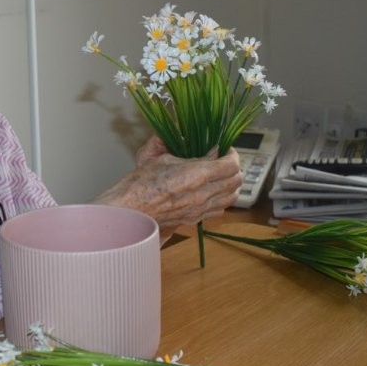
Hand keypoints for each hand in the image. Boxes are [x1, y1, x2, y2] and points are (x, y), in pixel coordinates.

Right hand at [95, 136, 242, 239]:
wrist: (130, 210)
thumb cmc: (140, 184)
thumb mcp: (162, 158)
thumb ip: (186, 151)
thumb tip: (204, 146)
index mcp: (196, 175)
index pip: (231, 164)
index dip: (231, 154)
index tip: (224, 149)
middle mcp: (203, 194)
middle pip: (236, 181)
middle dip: (233, 168)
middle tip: (223, 160)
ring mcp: (201, 209)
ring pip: (232, 197)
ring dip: (230, 184)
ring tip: (219, 176)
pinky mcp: (196, 219)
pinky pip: (220, 209)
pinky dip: (221, 199)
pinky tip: (210, 192)